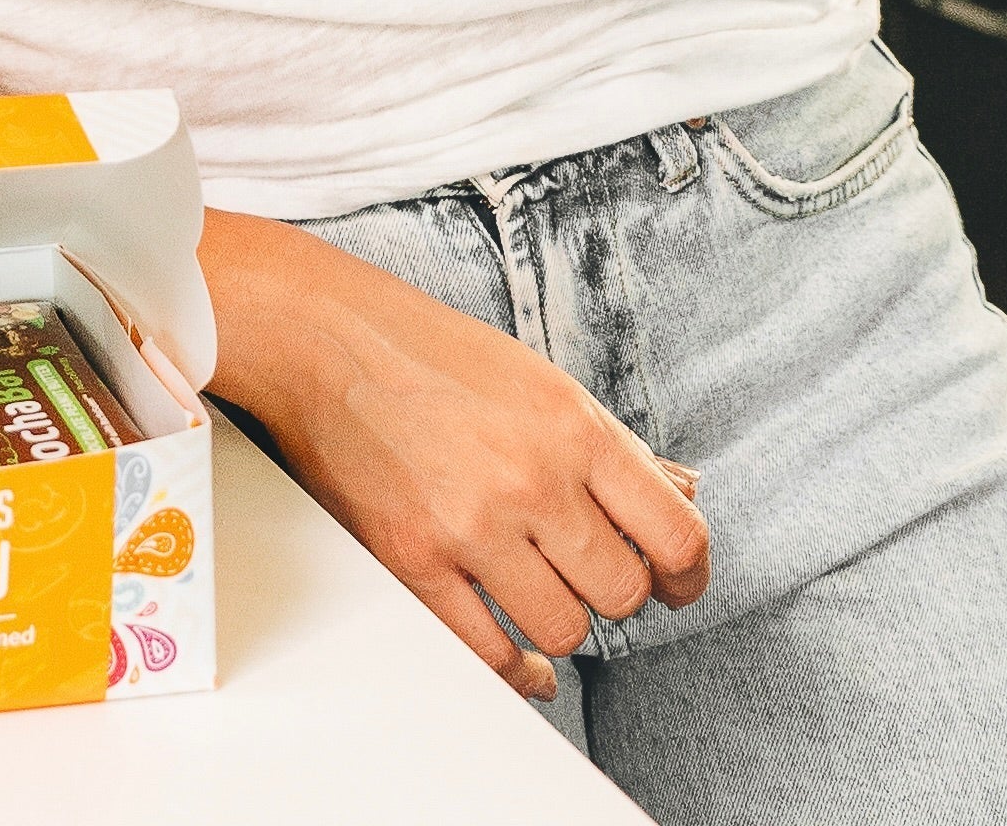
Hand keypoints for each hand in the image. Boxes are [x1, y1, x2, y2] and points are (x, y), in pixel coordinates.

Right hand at [205, 211, 710, 697]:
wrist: (319, 336)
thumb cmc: (424, 348)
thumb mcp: (536, 377)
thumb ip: (612, 443)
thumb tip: (682, 491)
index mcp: (571, 425)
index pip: (675, 534)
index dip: (687, 574)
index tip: (676, 582)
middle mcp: (530, 477)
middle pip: (622, 592)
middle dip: (613, 591)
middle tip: (590, 576)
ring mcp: (470, 523)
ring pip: (563, 629)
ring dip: (559, 621)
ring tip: (540, 595)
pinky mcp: (412, 558)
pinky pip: (488, 651)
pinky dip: (516, 670)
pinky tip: (522, 662)